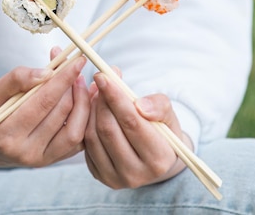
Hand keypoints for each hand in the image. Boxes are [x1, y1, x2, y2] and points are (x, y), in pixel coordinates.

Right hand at [0, 48, 90, 167]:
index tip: (77, 59)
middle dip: (74, 86)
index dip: (63, 78)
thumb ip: (17, 79)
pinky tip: (84, 100)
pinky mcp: (49, 161)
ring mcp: (39, 161)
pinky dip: (84, 120)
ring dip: (83, 103)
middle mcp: (24, 153)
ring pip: (74, 130)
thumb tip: (47, 72)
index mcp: (5, 135)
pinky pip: (75, 142)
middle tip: (76, 66)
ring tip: (81, 82)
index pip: (43, 102)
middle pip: (62, 114)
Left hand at [84, 72, 189, 188]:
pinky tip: (93, 111)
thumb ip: (159, 106)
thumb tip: (140, 105)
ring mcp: (116, 178)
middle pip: (109, 129)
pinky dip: (86, 123)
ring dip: (91, 110)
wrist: (155, 157)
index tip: (103, 75)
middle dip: (101, 100)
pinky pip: (86, 145)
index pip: (132, 122)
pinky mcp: (100, 176)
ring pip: (94, 137)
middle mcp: (137, 174)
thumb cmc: (162, 130)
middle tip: (100, 80)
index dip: (115, 97)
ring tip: (98, 94)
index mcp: (159, 159)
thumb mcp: (168, 114)